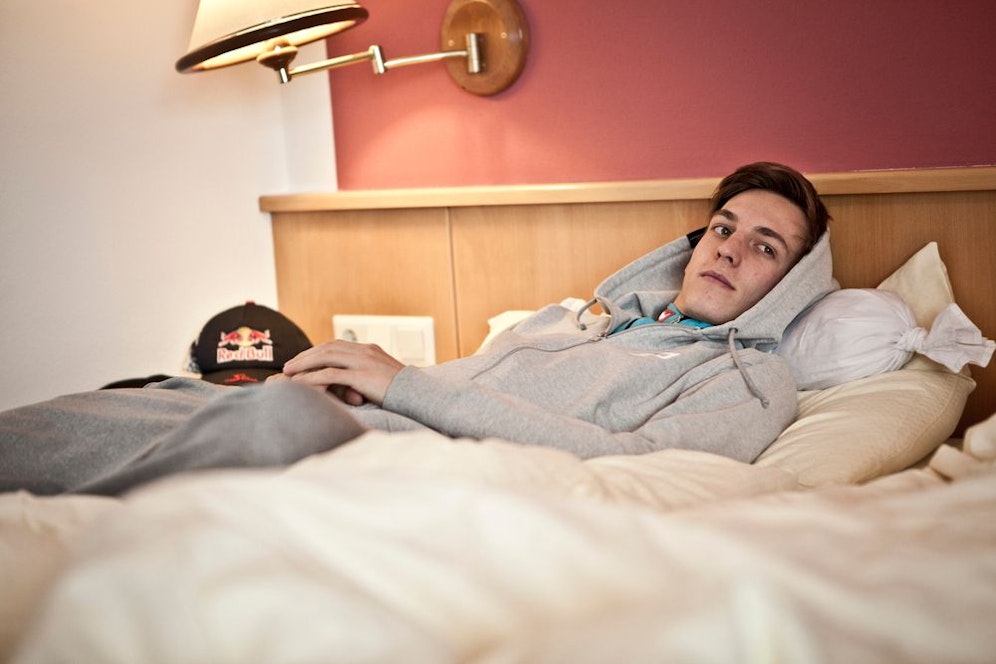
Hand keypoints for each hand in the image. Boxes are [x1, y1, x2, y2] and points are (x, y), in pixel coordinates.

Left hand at [276, 341, 405, 405]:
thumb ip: (368, 375)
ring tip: (287, 373)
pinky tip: (299, 383)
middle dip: (305, 356)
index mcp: (369, 350)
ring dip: (303, 364)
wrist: (420, 396)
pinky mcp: (362, 376)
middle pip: (327, 348)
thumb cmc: (403, 392)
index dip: (316, 352)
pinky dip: (311, 378)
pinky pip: (330, 374)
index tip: (302, 360)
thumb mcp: (384, 378)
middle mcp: (365, 351)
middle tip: (288, 366)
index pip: (336, 345)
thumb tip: (353, 385)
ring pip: (325, 357)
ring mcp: (363, 362)